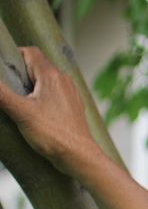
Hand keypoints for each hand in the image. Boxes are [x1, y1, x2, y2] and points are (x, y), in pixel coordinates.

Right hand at [0, 48, 97, 173]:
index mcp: (52, 76)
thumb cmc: (53, 134)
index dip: (13, 55)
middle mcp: (63, 81)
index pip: (30, 53)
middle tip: (5, 86)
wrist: (79, 156)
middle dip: (18, 73)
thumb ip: (1, 94)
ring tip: (16, 101)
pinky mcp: (71, 107)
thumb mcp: (20, 112)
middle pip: (37, 66)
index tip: (2, 68)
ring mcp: (69, 94)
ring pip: (44, 81)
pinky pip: (52, 94)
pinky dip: (39, 97)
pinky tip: (31, 112)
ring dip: (28, 86)